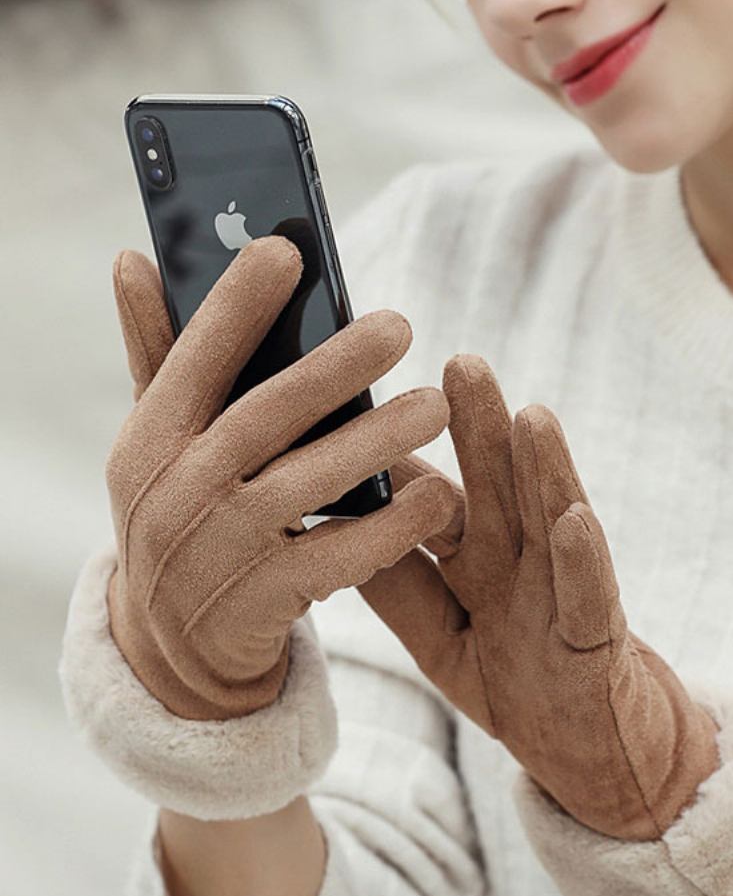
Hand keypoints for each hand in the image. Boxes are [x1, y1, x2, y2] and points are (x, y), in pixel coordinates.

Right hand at [105, 236, 454, 720]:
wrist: (176, 644)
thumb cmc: (182, 517)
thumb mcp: (158, 447)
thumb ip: (158, 356)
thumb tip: (135, 258)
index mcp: (147, 442)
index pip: (188, 363)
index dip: (233, 309)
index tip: (287, 250)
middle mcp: (175, 494)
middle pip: (258, 421)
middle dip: (328, 371)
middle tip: (399, 325)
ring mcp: (219, 552)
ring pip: (303, 488)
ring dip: (372, 444)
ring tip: (435, 407)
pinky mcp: (263, 601)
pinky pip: (334, 560)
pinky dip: (386, 530)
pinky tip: (435, 498)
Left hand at [358, 355, 720, 840]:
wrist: (594, 757)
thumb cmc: (519, 689)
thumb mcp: (442, 645)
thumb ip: (402, 595)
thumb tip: (336, 534)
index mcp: (473, 566)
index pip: (433, 503)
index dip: (402, 459)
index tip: (367, 409)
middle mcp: (517, 568)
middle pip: (495, 490)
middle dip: (479, 430)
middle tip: (459, 364)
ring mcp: (561, 599)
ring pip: (551, 525)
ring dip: (542, 471)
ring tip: (528, 415)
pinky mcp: (599, 643)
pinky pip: (590, 598)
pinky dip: (582, 560)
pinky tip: (573, 517)